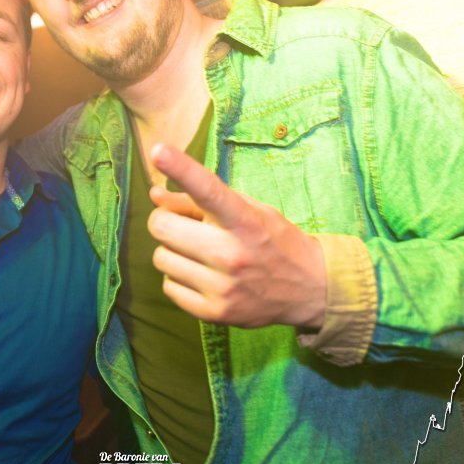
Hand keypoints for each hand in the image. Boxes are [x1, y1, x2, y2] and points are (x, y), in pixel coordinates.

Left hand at [145, 142, 325, 328]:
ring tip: (200, 253)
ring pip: (161, 258)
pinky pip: (168, 287)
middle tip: (186, 226)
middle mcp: (232, 254)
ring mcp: (222, 287)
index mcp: (245, 220)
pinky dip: (179, 279)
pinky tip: (203, 276)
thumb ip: (199, 200)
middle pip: (162, 227)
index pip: (208, 190)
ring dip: (173, 252)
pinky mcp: (214, 314)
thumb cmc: (272, 239)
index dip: (181, 168)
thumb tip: (154, 196)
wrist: (309, 288)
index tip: (158, 150)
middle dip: (167, 222)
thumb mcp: (247, 209)